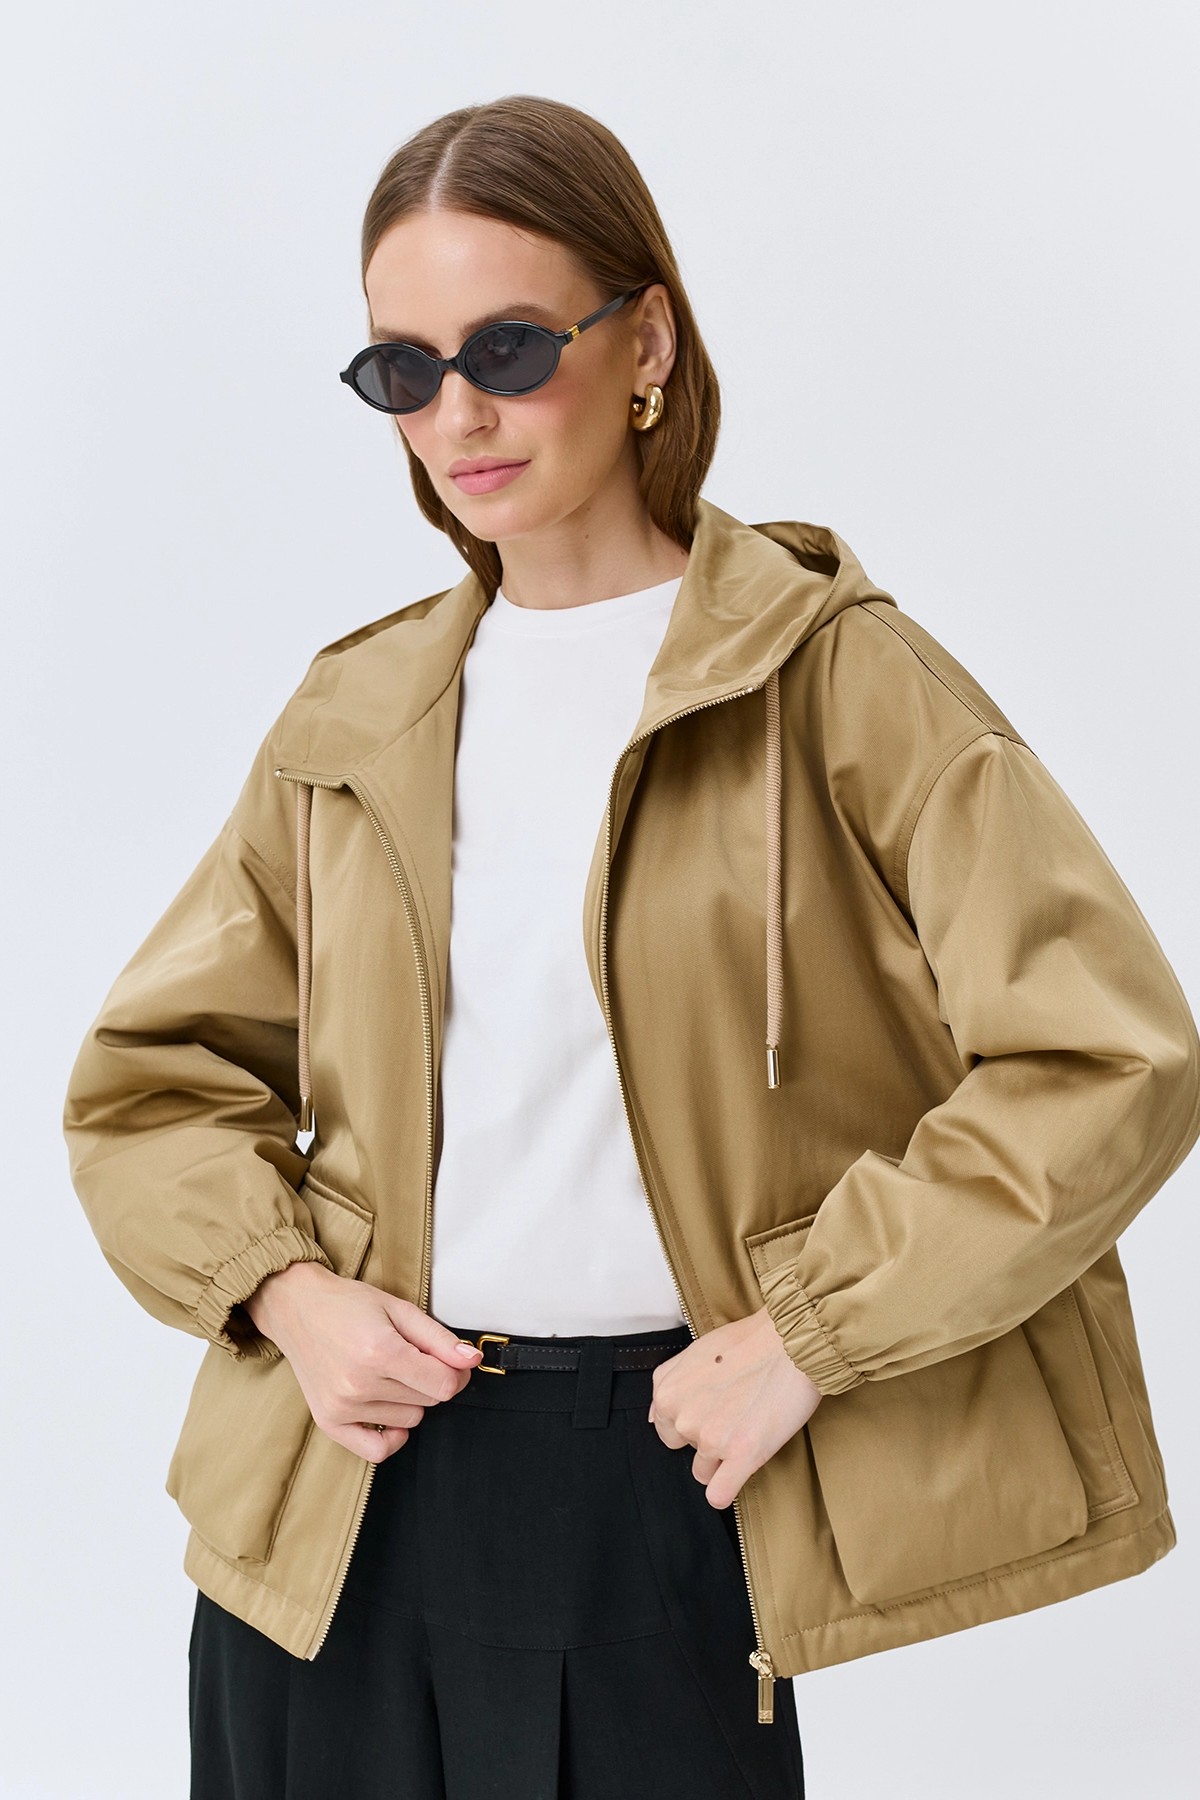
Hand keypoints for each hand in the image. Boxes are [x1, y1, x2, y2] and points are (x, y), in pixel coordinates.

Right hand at [243, 1262, 482, 1462]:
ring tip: (387, 1372)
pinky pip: (375, 1451)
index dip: (456, 1373)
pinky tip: (389, 1412)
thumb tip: (472, 1361)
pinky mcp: (328, 1421)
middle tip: (410, 1356)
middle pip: (428, 1402)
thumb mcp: (399, 1309)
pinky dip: (391, 1436)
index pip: (443, 1385)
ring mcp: (342, 1407)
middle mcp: (359, 1384)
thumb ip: (438, 1338)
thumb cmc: (348, 1304)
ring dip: (408, 1400)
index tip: (451, 1361)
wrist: (297, 1308)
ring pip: (408, 1421)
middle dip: (429, 1380)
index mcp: (380, 1351)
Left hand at [648, 1305, 822, 1508]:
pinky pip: (719, 1494)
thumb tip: (652, 1416)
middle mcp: (684, 1419)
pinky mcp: (742, 1455)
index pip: (667, 1431)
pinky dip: (727, 1489)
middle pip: (687, 1451)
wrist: (789, 1342)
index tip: (714, 1410)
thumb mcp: (693, 1352)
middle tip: (734, 1415)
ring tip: (748, 1428)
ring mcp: (712, 1440)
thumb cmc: (748, 1342)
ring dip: (724, 1459)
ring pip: (705, 1472)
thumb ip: (667, 1382)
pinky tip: (740, 1471)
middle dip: (707, 1440)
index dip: (693, 1422)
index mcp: (668, 1395)